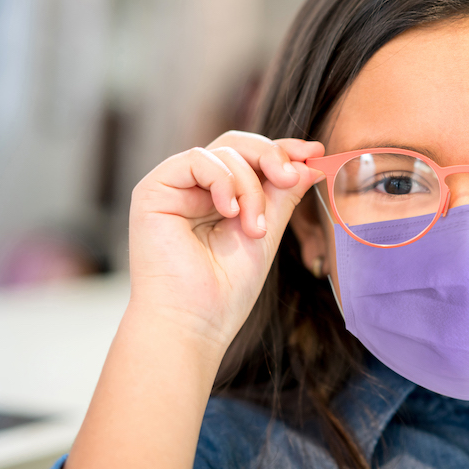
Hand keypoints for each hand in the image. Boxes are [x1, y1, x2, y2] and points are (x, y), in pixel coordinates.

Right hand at [126, 131, 325, 347]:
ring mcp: (173, 187)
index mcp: (219, 197)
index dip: (282, 150)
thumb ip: (284, 194)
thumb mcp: (266, 231)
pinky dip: (223, 181)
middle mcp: (194, 188)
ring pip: (223, 152)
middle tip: (292, 176)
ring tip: (254, 228)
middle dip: (271, 156)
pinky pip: (196, 159)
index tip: (315, 151)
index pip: (250, 158)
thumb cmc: (226, 289)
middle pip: (236, 145)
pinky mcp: (153, 190)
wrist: (193, 322)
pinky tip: (230, 212)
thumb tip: (312, 161)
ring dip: (250, 187)